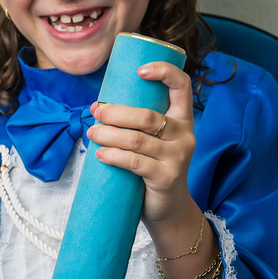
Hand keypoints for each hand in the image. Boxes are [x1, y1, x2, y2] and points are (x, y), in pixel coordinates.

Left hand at [87, 61, 195, 227]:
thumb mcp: (154, 141)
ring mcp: (178, 157)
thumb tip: (98, 106)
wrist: (168, 208)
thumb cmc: (154, 167)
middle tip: (96, 112)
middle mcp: (185, 135)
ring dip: (109, 134)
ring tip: (92, 132)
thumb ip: (138, 124)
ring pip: (137, 139)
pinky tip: (100, 154)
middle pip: (146, 116)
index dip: (164, 72)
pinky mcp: (166, 177)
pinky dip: (113, 155)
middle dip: (116, 112)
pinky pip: (135, 162)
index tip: (139, 70)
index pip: (182, 86)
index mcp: (183, 119)